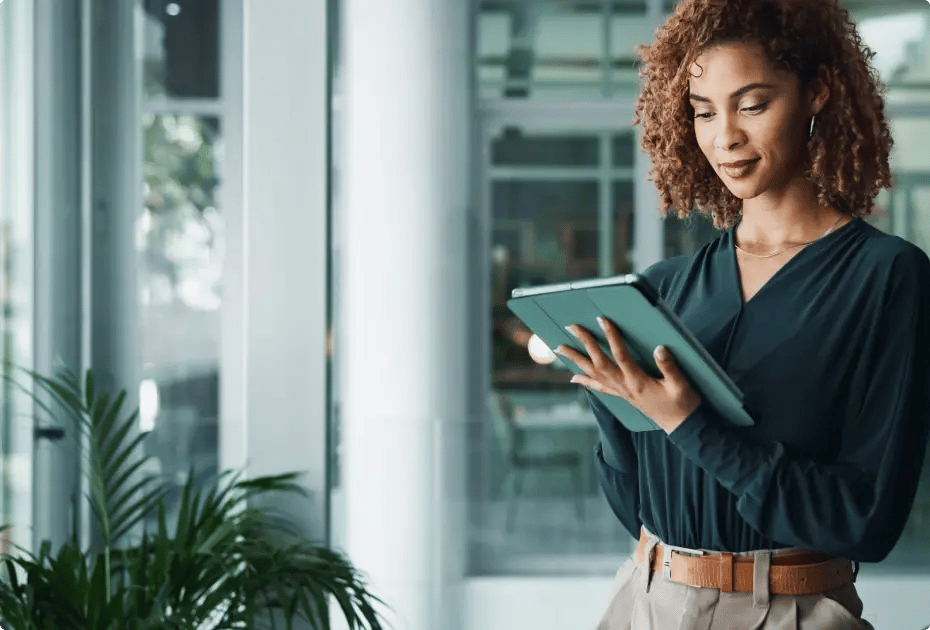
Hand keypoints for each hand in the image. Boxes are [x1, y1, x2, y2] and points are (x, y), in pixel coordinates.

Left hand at [555, 317, 700, 433]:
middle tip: (571, 327)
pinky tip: (574, 377)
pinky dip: (585, 381)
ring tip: (560, 348)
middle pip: (599, 363)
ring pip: (594, 374)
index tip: (602, 320)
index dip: (611, 337)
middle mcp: (625, 387)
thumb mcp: (681, 385)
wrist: (681, 426)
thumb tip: (659, 348)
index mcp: (639, 382)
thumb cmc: (683, 404)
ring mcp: (622, 392)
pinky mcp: (623, 396)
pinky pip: (599, 387)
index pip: (621, 356)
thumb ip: (670, 367)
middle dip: (585, 344)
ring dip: (576, 360)